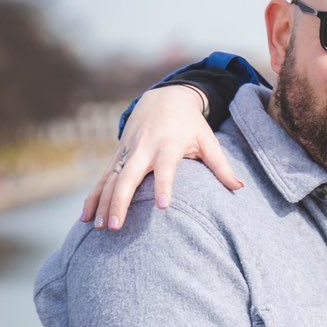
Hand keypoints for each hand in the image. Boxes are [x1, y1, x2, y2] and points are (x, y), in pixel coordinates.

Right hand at [81, 86, 242, 230]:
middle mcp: (144, 149)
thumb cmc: (190, 125)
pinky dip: (93, 198)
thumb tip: (241, 188)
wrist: (163, 98)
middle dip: (120, 201)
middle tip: (115, 226)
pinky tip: (85, 219)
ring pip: (110, 179)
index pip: (166, 167)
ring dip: (102, 203)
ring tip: (97, 228)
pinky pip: (102, 179)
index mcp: (168, 145)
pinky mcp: (117, 156)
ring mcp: (127, 152)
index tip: (162, 206)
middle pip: (128, 177)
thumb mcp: (208, 140)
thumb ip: (222, 166)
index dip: (164, 185)